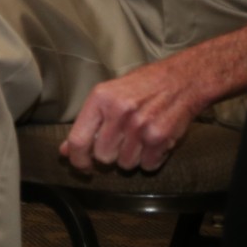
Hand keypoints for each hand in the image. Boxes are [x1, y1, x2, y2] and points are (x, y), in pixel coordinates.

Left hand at [60, 58, 201, 171]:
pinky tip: (153, 142)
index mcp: (100, 99)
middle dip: (111, 156)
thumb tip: (65, 151)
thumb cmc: (142, 87)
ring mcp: (140, 126)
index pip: (78, 139)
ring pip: (126, 164)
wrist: (181, 80)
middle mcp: (119, 112)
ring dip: (132, 158)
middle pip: (103, 157)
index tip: (82, 166)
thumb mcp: (108, 96)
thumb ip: (87, 123)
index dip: (77, 159)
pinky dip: (151, 160)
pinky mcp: (160, 137)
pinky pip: (148, 165)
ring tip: (139, 138)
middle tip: (120, 143)